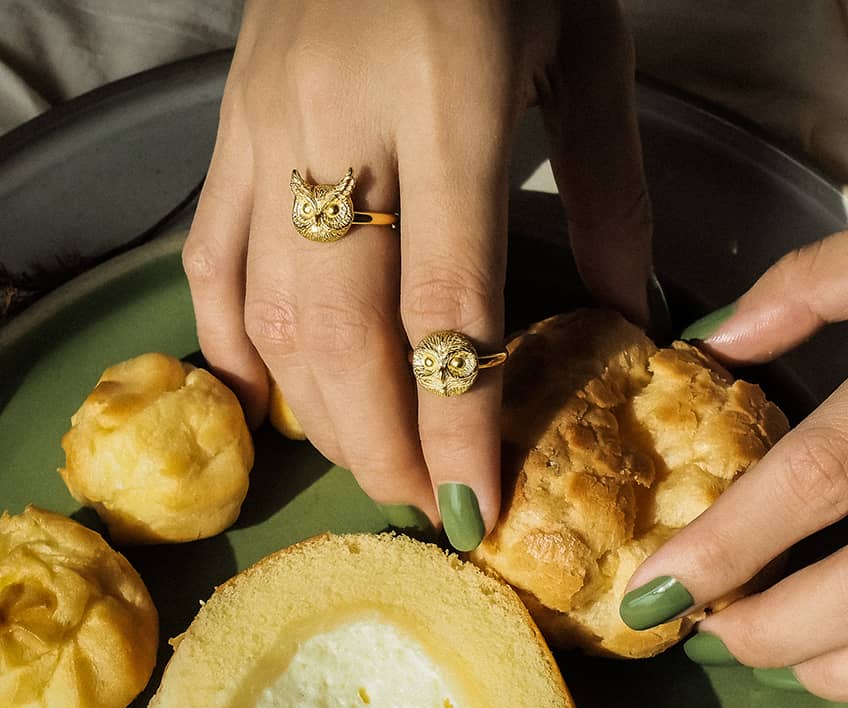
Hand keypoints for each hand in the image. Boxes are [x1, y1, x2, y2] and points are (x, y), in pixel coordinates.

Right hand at [183, 0, 650, 548]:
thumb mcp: (589, 51)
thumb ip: (608, 189)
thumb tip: (627, 312)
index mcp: (447, 105)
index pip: (444, 306)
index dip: (455, 422)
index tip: (471, 504)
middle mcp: (340, 124)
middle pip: (339, 330)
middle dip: (379, 440)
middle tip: (418, 503)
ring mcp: (268, 125)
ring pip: (265, 305)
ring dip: (312, 407)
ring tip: (366, 460)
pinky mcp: (230, 122)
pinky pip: (209, 251)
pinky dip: (230, 338)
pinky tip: (267, 395)